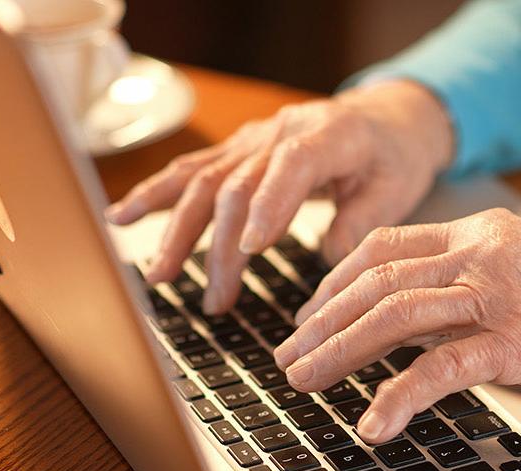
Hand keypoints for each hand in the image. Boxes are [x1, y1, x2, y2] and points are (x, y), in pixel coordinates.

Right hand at [107, 80, 453, 313]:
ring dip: (176, 229)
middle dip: (220, 246)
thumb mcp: (399, 188)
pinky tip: (121, 217)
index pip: (292, 165)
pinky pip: (192, 171)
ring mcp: (253, 139)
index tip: (253, 249)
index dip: (270, 204)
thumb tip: (327, 257)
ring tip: (159, 275)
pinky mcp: (236, 150)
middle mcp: (281, 131)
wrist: (385, 119)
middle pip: (238, 184)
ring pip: (205, 180)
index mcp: (329, 134)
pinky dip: (155, 195)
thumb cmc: (393, 157)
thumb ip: (364, 221)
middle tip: (216, 300)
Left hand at [272, 208, 520, 442]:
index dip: (335, 281)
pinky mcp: (516, 344)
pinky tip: (372, 422)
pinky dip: (396, 397)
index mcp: (480, 232)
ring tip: (305, 380)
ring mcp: (497, 296)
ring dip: (338, 351)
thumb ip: (467, 277)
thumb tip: (412, 310)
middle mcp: (480, 254)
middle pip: (376, 281)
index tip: (310, 311)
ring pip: (393, 316)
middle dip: (321, 320)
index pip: (385, 247)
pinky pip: (439, 370)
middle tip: (289, 353)